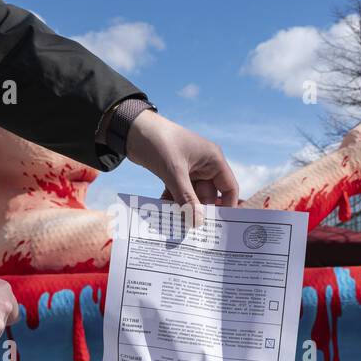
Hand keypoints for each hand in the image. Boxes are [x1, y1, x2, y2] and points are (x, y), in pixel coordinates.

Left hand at [125, 111, 238, 226]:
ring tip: (178, 225)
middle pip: (209, 195)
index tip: (220, 227)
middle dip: (200, 211)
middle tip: (193, 231)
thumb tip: (197, 222)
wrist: (132, 129)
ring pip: (192, 196)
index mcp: (213, 159)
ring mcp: (190, 169)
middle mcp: (205, 165)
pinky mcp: (175, 172)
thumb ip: (186, 198)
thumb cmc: (159, 142)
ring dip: (185, 208)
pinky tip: (165, 213)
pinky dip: (173, 202)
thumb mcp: (174, 172)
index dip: (227, 207)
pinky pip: (179, 192)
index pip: (229, 187)